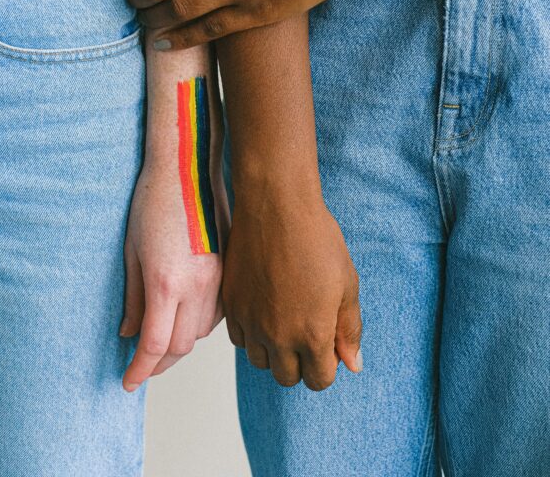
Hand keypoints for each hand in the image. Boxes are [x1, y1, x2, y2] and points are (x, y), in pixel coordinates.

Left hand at [120, 160, 228, 391]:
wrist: (188, 166)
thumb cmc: (154, 201)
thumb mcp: (132, 250)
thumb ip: (132, 297)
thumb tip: (128, 333)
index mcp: (167, 281)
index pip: (155, 345)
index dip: (140, 369)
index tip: (129, 381)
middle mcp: (199, 284)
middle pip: (182, 346)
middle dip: (160, 361)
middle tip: (142, 364)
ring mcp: (220, 276)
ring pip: (203, 331)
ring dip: (181, 342)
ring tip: (162, 339)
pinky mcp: (231, 267)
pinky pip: (220, 311)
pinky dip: (201, 322)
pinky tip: (186, 315)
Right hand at [224, 179, 362, 388]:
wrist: (275, 205)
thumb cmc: (316, 238)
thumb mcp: (347, 283)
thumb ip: (349, 329)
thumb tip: (353, 363)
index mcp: (313, 334)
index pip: (319, 380)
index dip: (328, 365)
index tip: (328, 343)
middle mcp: (278, 335)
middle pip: (288, 377)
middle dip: (302, 361)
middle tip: (307, 329)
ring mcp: (250, 321)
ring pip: (261, 361)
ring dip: (274, 350)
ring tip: (285, 318)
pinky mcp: (231, 304)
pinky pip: (239, 339)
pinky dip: (252, 333)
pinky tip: (265, 308)